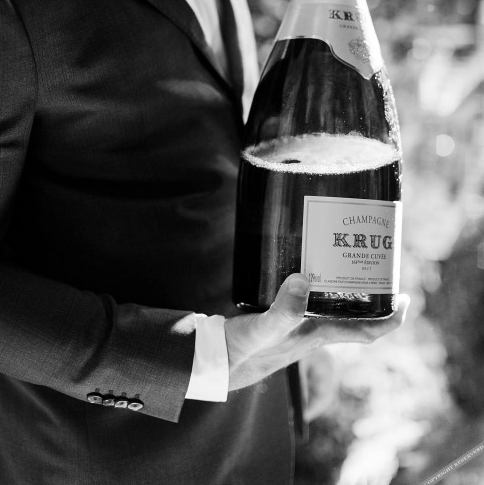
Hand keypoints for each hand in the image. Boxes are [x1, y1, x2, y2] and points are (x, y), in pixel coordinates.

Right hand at [225, 274, 408, 391]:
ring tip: (348, 258)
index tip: (405, 300)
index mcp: (316, 335)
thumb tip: (305, 279)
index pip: (365, 332)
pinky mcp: (281, 318)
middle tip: (377, 265)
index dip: (390, 320)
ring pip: (332, 307)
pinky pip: (309, 300)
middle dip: (370, 296)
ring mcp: (297, 325)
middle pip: (354, 316)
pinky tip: (305, 266)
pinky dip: (316, 285)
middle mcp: (312, 331)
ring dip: (345, 288)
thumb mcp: (262, 328)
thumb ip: (283, 309)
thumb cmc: (240, 351)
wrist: (214, 361)